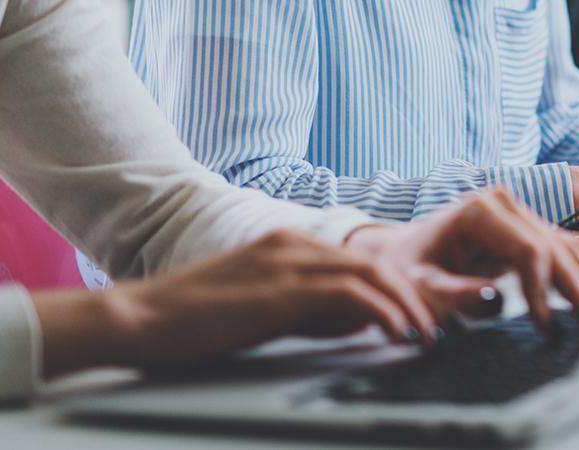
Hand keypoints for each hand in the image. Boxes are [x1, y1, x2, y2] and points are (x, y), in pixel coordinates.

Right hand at [34, 229, 439, 377]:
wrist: (139, 318)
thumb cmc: (196, 321)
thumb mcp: (266, 309)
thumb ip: (311, 309)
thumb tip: (359, 322)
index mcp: (289, 244)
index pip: (362, 260)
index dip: (400, 287)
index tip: (424, 315)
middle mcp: (293, 243)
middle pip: (376, 262)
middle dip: (415, 295)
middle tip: (439, 327)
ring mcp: (286, 261)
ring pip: (370, 273)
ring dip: (408, 305)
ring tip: (428, 335)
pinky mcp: (279, 288)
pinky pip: (348, 295)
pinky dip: (382, 312)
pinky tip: (397, 333)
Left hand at [345, 188, 578, 329]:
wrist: (401, 253)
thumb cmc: (406, 269)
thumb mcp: (420, 284)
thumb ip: (454, 293)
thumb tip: (494, 300)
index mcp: (481, 210)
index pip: (528, 248)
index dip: (543, 287)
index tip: (547, 325)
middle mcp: (507, 205)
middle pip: (556, 247)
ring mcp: (522, 215)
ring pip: (570, 247)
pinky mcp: (532, 231)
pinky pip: (573, 246)